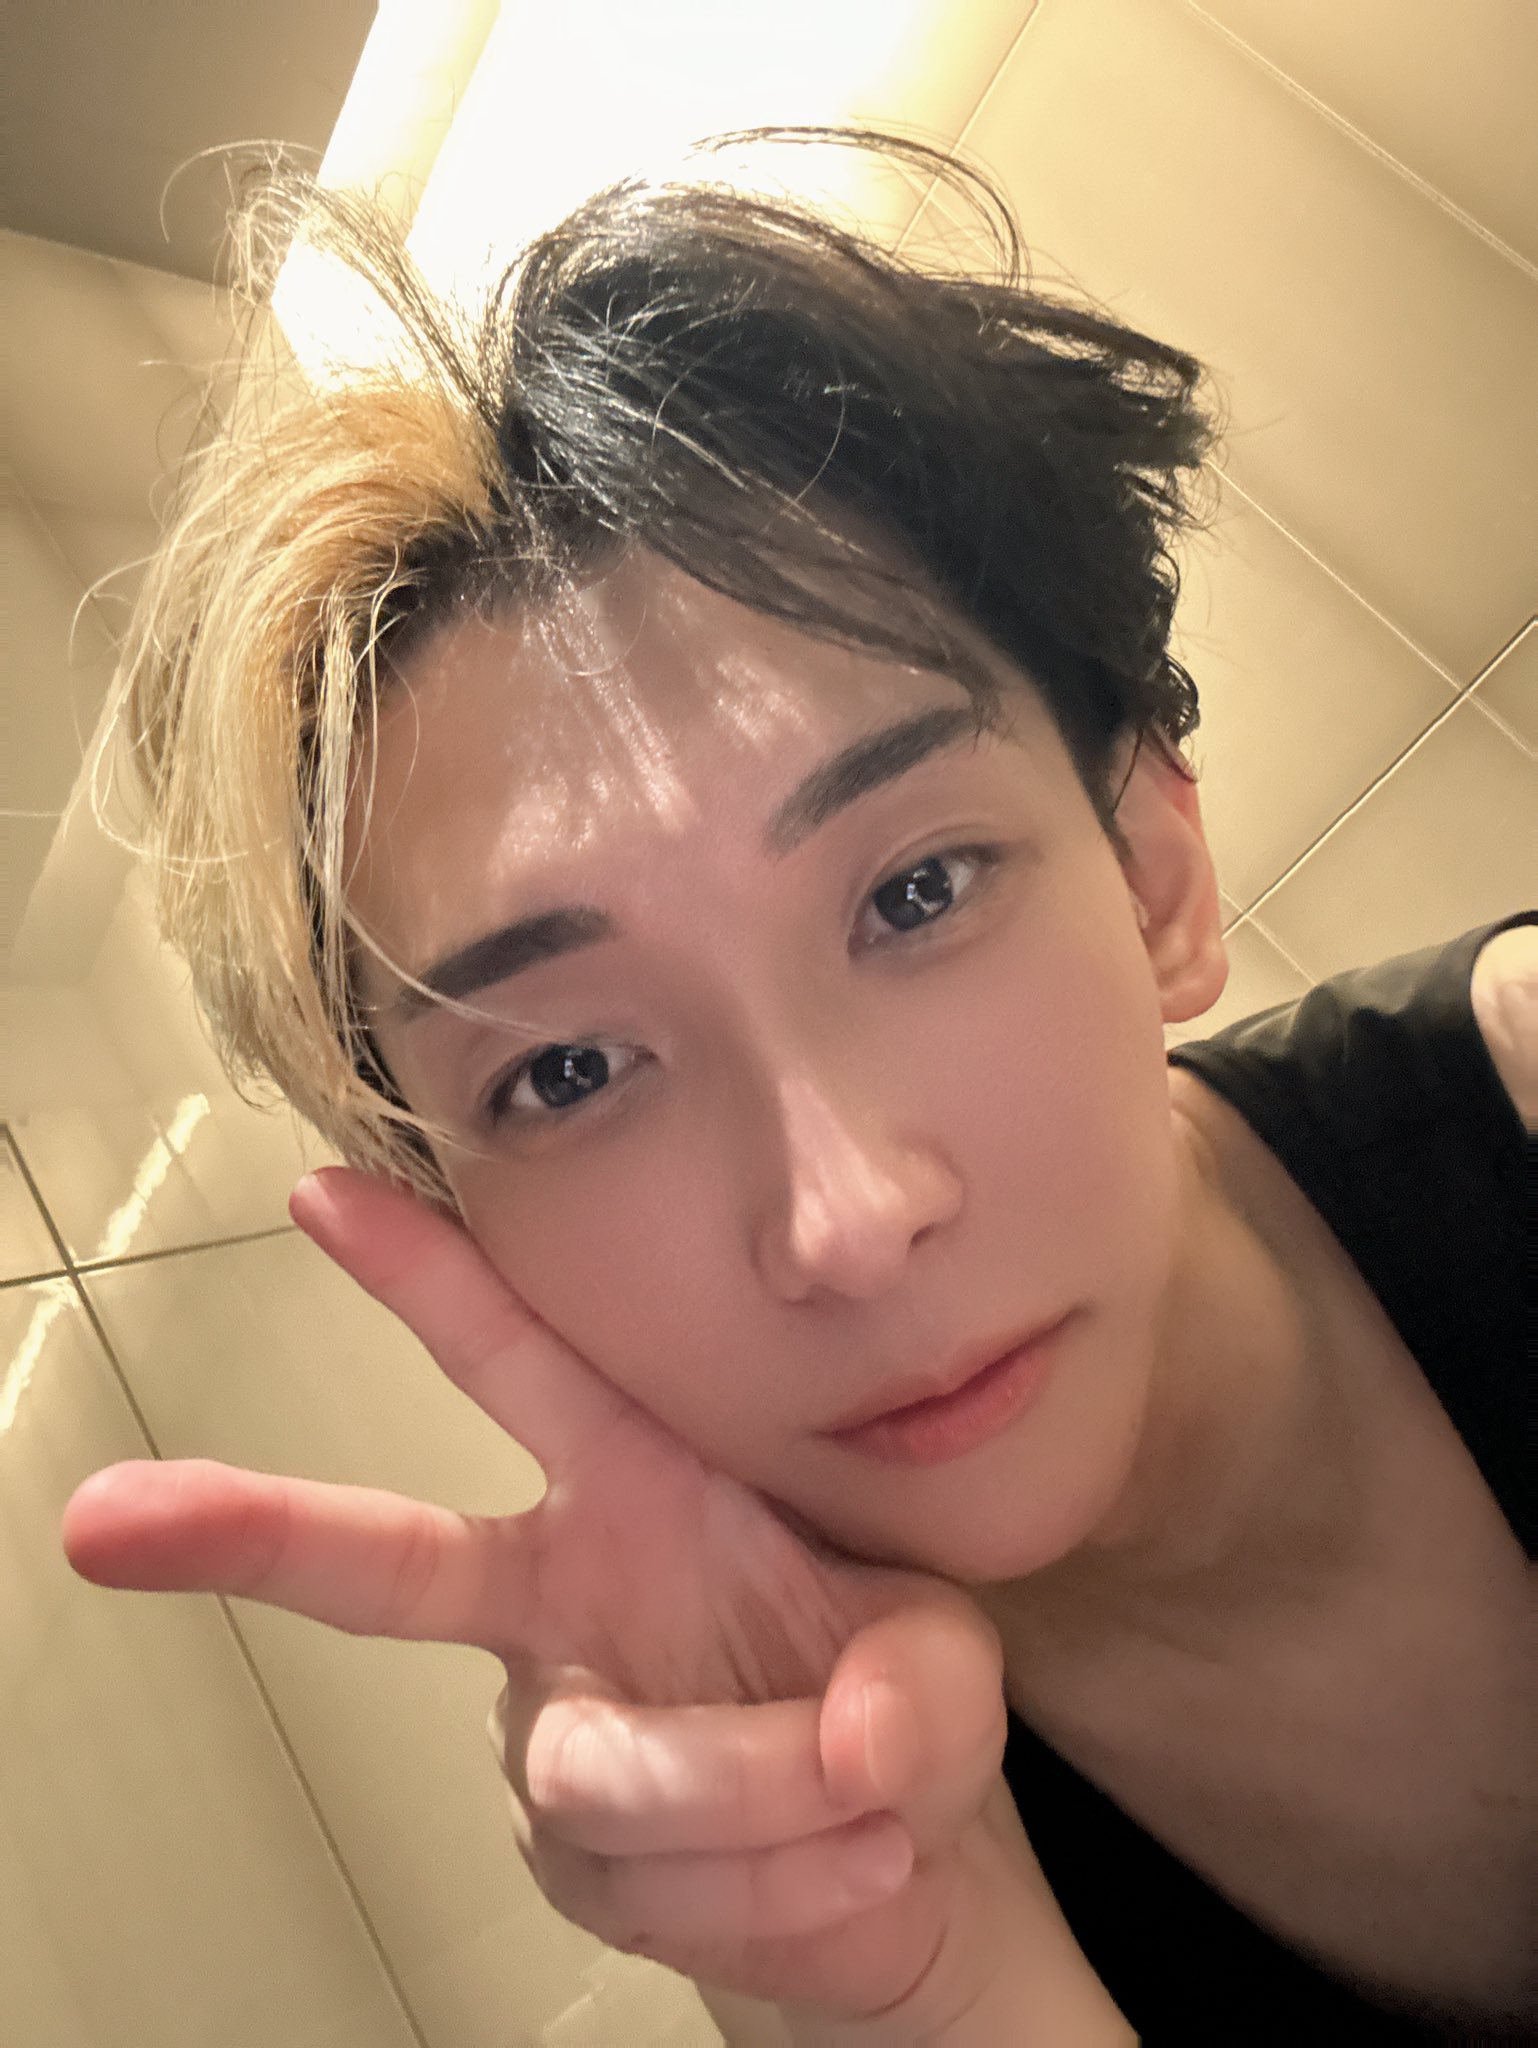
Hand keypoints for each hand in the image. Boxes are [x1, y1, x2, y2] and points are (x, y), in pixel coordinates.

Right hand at [61, 1167, 1111, 2037]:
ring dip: (769, 1801)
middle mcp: (562, 1599)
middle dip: (253, 1529)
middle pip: (389, 1564)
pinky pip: (671, 1890)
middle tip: (116, 1521)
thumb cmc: (886, 1701)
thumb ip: (912, 1684)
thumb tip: (850, 1742)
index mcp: (635, 1485)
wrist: (894, 1864)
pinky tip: (849, 1873)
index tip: (324, 1193)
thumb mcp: (939, 1661)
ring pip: (606, 1776)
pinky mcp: (577, 1867)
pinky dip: (791, 1892)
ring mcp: (553, 1732)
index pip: (516, 1361)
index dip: (419, 1274)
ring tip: (876, 1809)